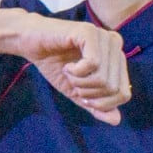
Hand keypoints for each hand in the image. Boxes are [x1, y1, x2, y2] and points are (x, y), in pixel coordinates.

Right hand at [13, 15, 129, 123]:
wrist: (29, 43)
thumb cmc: (55, 64)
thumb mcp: (77, 91)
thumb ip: (96, 106)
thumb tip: (116, 121)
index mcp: (117, 59)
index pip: (124, 94)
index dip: (101, 103)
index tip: (81, 94)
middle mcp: (116, 45)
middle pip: (114, 88)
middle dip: (88, 93)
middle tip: (73, 81)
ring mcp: (104, 36)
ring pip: (103, 78)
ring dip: (80, 82)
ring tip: (69, 71)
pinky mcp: (90, 31)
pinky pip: (93, 64)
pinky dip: (76, 72)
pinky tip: (67, 65)